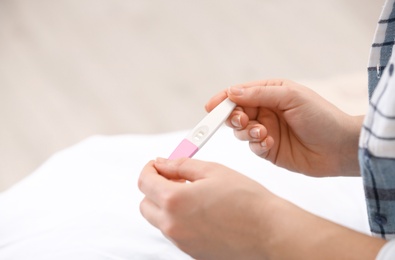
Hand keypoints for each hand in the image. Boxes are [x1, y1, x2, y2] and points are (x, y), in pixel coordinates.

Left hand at [138, 158, 278, 258]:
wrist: (270, 232)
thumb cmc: (247, 201)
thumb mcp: (212, 171)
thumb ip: (181, 165)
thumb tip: (163, 163)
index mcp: (174, 201)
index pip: (144, 182)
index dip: (150, 169)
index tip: (158, 165)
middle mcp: (173, 225)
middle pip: (146, 204)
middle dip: (155, 189)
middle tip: (176, 179)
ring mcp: (182, 242)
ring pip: (160, 220)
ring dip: (167, 205)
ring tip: (193, 195)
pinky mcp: (192, 252)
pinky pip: (176, 233)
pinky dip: (180, 220)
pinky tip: (202, 212)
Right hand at [206, 79, 363, 175]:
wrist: (340, 148)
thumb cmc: (321, 116)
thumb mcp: (290, 97)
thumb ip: (259, 93)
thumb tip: (231, 91)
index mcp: (271, 92)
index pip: (240, 93)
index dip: (223, 99)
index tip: (211, 107)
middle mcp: (266, 111)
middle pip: (236, 112)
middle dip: (234, 117)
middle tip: (241, 121)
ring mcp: (266, 131)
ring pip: (241, 131)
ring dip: (247, 132)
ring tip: (262, 133)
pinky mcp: (269, 150)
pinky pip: (253, 147)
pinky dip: (257, 145)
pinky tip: (270, 143)